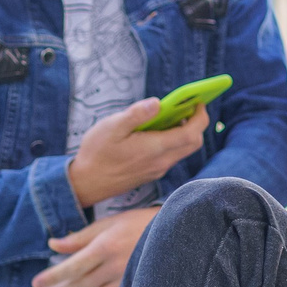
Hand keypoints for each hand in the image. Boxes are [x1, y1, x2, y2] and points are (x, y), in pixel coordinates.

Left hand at [31, 204, 158, 286]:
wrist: (176, 235)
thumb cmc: (139, 225)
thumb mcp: (108, 224)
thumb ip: (80, 237)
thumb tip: (52, 245)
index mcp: (105, 247)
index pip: (72, 267)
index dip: (52, 277)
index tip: (35, 283)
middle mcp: (115, 267)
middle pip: (78, 286)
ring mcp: (127, 283)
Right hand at [66, 100, 209, 208]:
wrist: (85, 184)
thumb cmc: (96, 153)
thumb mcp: (112, 127)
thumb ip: (137, 114)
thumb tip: (158, 102)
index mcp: (155, 148)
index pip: (192, 134)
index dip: (200, 116)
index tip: (198, 101)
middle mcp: (161, 162)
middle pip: (193, 143)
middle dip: (196, 123)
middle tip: (187, 106)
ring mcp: (157, 169)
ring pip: (182, 150)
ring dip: (183, 132)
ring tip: (170, 115)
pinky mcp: (151, 172)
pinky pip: (170, 156)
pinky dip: (172, 141)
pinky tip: (156, 131)